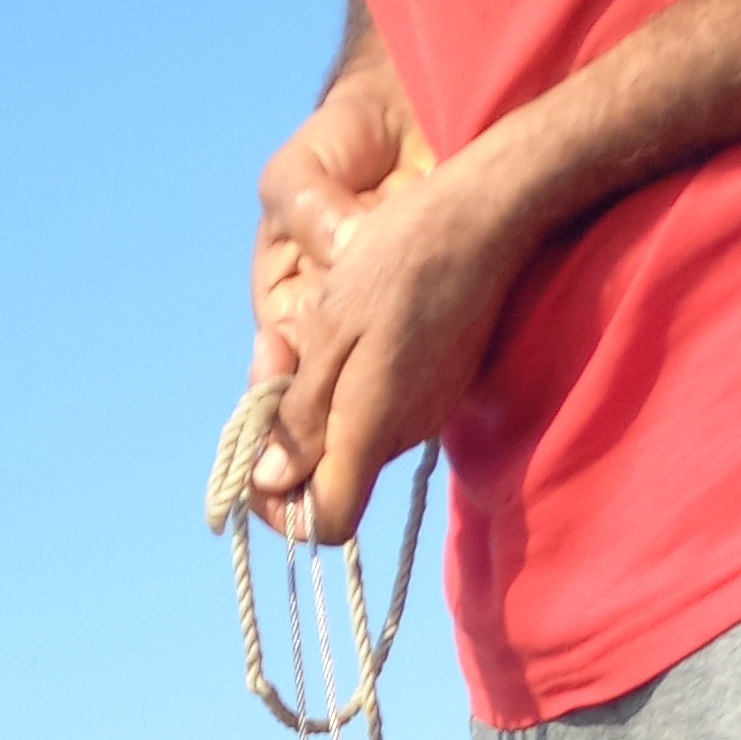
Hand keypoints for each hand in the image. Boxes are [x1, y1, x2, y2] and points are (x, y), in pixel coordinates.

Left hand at [248, 123, 543, 542]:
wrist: (482, 214)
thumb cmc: (400, 261)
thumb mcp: (330, 332)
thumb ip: (300, 417)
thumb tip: (269, 482)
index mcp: (370, 430)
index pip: (325, 524)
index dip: (283, 512)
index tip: (258, 463)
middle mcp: (400, 435)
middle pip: (325, 476)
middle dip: (281, 432)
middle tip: (271, 350)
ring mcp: (422, 412)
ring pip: (344, 435)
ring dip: (307, 398)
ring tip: (300, 330)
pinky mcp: (434, 386)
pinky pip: (372, 407)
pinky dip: (341, 382)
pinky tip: (336, 328)